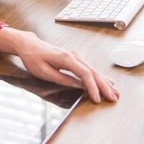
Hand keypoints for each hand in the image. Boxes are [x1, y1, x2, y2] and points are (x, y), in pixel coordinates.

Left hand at [0, 28, 118, 103]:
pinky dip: (99, 77)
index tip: (97, 99)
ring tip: (114, 92)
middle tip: (113, 98)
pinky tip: (106, 82)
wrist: (29, 44)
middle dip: (104, 86)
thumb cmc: (33, 58)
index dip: (92, 88)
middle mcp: (73, 55)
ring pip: (93, 70)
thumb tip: (78, 86)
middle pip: (93, 72)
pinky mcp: (74, 58)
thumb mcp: (44, 72)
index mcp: (66, 58)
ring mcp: (75, 56)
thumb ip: (62, 79)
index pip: (85, 74)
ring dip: (104, 82)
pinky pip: (89, 68)